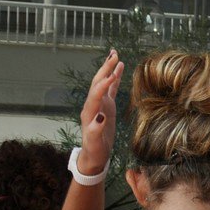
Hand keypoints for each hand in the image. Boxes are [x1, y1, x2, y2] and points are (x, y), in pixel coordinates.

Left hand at [76, 51, 122, 175]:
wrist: (94, 154)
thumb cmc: (95, 149)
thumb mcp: (95, 142)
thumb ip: (96, 129)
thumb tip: (100, 117)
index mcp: (89, 112)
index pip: (96, 93)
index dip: (104, 84)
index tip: (113, 75)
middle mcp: (93, 104)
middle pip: (98, 82)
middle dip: (105, 69)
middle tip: (113, 55)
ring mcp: (100, 103)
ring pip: (103, 82)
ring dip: (108, 68)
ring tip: (114, 55)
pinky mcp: (106, 106)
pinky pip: (111, 88)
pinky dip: (115, 78)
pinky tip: (120, 68)